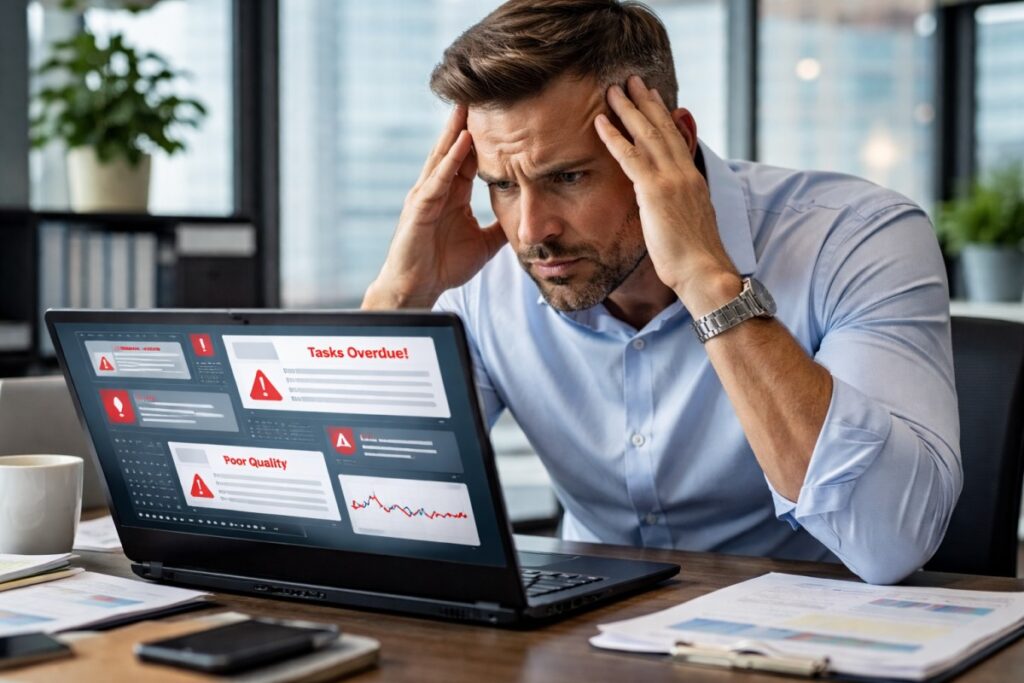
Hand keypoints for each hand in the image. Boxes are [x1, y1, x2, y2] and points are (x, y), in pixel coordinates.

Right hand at [363, 105, 506, 308]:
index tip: (502, 113)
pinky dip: (450, 160)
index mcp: (452, 195)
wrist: (417, 290)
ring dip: (457, 130)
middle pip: (455, 148)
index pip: (470, 158)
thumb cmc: (442, 267)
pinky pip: (437, 179)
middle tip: (483, 92)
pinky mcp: (419, 208)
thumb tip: (524, 220)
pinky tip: (462, 142)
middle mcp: (438, 189)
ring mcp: (426, 196)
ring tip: (470, 104)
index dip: (485, 136)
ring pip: (444, 156)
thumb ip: (500, 229)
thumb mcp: (483, 245)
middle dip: (467, 121)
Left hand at [594, 76, 740, 316]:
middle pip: (662, 129)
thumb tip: (666, 206)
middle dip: (645, 103)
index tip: (653, 99)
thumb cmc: (695, 259)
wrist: (703, 271)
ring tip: (613, 89)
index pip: (676, 141)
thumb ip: (677, 207)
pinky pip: (629, 156)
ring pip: (646, 135)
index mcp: (693, 181)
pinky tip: (600, 122)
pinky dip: (614, 136)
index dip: (663, 117)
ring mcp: (671, 180)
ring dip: (628, 109)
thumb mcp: (689, 225)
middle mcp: (684, 174)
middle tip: (631, 81)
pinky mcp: (655, 191)